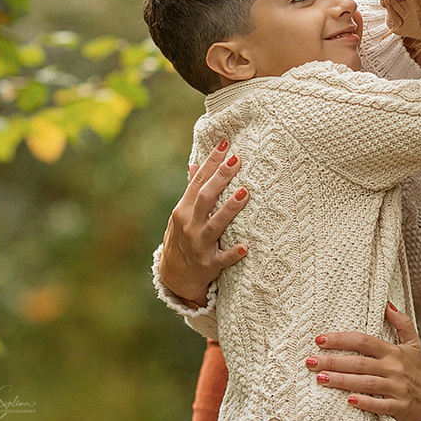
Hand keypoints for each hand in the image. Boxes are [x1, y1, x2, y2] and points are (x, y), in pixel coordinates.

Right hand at [158, 141, 247, 306]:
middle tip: (237, 160)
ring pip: (214, 225)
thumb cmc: (183, 238)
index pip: (198, 181)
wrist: (175, 277)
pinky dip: (233, 254)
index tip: (225, 143)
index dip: (211, 162)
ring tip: (245, 192)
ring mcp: (198, 246)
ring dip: (229, 209)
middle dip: (221, 178)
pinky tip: (246, 246)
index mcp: (183, 210)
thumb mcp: (182, 214)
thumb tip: (194, 164)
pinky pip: (222, 259)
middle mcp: (189, 226)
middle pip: (205, 198)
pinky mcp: (209, 265)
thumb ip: (191, 190)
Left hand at [306, 302, 420, 420]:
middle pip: (359, 362)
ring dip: (341, 380)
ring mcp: (396, 388)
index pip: (364, 341)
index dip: (342, 339)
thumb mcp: (413, 342)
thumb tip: (387, 304)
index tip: (320, 340)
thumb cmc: (418, 369)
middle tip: (310, 361)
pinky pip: (379, 405)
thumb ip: (401, 322)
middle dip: (333, 361)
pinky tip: (348, 401)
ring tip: (320, 378)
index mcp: (393, 351)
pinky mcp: (398, 407)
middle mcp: (393, 368)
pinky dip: (364, 403)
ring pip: (365, 383)